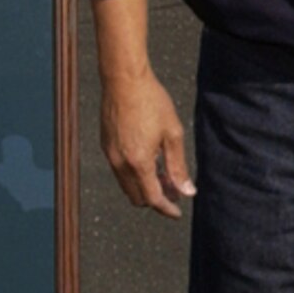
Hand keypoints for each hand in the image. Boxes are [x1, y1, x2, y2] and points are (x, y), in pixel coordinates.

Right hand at [100, 66, 195, 218]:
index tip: (177, 212)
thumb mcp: (173, 133)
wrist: (124, 80)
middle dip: (156, 198)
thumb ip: (179, 166)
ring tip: (163, 174)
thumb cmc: (151, 102)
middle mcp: (120, 163)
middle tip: (174, 190)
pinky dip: (134, 174)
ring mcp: (110, 155)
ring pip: (127, 185)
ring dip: (144, 186)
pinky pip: (120, 171)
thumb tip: (187, 190)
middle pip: (137, 197)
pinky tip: (149, 159)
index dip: (167, 208)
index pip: (152, 198)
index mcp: (138, 162)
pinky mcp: (106, 145)